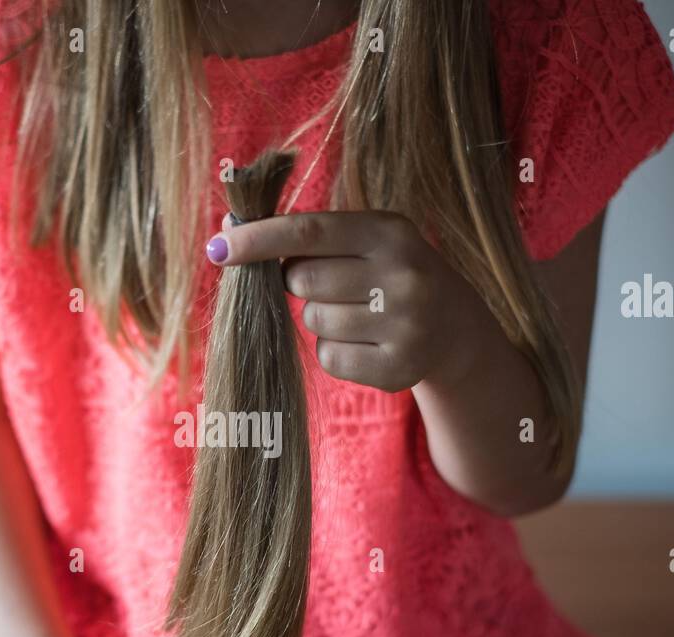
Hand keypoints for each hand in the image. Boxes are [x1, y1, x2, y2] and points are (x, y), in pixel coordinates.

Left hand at [206, 210, 482, 392]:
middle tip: (332, 282)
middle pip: (304, 280)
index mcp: (391, 232)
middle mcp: (404, 277)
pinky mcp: (397, 369)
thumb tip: (227, 238)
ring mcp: (405, 326)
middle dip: (301, 282)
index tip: (218, 248)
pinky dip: (334, 351)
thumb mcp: (367, 239)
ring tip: (359, 312)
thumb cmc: (389, 273)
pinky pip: (329, 358)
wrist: (455, 328)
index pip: (309, 231)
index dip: (259, 239)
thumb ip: (307, 235)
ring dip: (320, 318)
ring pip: (314, 321)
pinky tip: (365, 341)